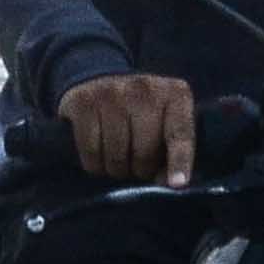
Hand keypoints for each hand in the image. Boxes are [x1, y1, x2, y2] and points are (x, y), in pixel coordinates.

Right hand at [58, 73, 197, 185]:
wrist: (102, 78)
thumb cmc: (143, 112)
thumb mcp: (167, 122)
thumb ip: (173, 152)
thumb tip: (168, 184)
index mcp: (175, 94)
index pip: (180, 134)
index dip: (179, 161)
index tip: (178, 184)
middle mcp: (144, 88)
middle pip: (144, 152)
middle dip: (141, 170)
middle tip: (138, 165)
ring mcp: (111, 92)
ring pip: (116, 157)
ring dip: (117, 170)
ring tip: (119, 160)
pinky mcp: (83, 102)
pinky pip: (90, 152)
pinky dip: (95, 164)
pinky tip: (100, 156)